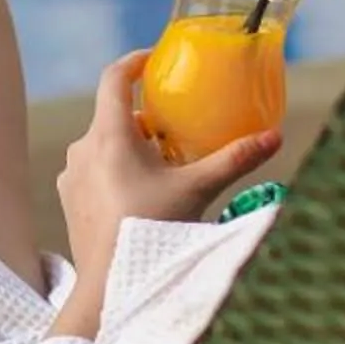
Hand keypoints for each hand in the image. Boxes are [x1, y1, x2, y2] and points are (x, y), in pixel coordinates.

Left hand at [57, 50, 280, 280]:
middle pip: (113, 115)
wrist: (110, 284)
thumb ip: (235, 160)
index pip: (113, 78)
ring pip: (103, 145)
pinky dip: (116, 170)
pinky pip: (93, 170)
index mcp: (108, 135)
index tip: (156, 58)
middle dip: (145, 117)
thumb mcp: (198, 190)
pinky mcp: (69, 198)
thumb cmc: (151, 230)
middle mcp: (82, 148)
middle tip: (176, 126)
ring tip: (165, 163)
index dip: (135, 61)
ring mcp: (71, 175)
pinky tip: (142, 193)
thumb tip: (275, 137)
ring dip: (132, 146)